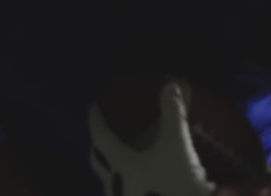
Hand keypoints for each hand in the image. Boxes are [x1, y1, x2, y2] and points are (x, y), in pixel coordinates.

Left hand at [88, 81, 215, 195]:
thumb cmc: (178, 182)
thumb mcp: (177, 144)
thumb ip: (172, 114)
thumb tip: (169, 86)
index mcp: (121, 165)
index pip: (100, 138)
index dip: (95, 120)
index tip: (93, 107)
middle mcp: (116, 185)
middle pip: (97, 162)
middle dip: (96, 145)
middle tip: (102, 132)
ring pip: (108, 181)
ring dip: (109, 167)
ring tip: (119, 157)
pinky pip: (121, 192)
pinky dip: (122, 181)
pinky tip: (137, 181)